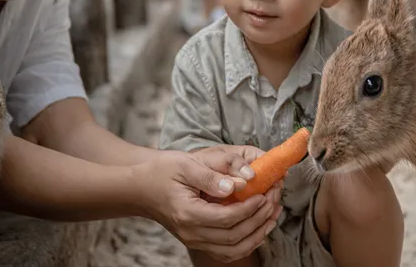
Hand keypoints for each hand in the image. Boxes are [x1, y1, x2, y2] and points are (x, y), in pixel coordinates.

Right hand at [135, 150, 279, 261]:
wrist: (140, 188)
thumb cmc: (161, 172)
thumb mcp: (185, 165)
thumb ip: (211, 176)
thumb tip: (238, 185)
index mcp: (189, 214)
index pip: (227, 219)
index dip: (250, 208)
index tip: (264, 193)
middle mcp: (192, 233)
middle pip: (234, 237)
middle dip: (259, 219)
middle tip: (275, 199)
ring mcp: (194, 240)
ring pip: (233, 249)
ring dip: (257, 234)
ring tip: (273, 213)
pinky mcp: (197, 240)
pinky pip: (227, 251)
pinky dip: (247, 242)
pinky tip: (259, 226)